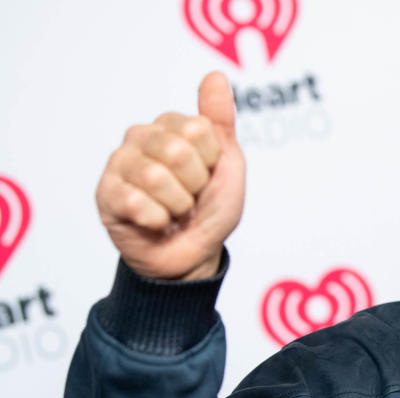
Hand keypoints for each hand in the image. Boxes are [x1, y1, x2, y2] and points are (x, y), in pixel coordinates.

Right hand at [95, 72, 245, 279]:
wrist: (195, 253)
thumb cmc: (210, 208)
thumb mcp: (228, 163)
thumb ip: (219, 121)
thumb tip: (215, 76)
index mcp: (171, 126)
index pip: (198, 129)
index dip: (211, 161)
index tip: (208, 175)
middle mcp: (141, 138)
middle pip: (176, 150)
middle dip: (195, 184)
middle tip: (191, 196)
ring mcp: (119, 164)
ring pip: (156, 177)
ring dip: (177, 205)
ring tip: (174, 211)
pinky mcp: (105, 195)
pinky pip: (137, 202)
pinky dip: (158, 221)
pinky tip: (157, 223)